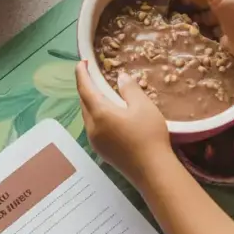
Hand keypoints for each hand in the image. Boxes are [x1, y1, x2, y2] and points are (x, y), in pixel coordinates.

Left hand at [76, 61, 172, 184]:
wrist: (152, 170)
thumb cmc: (149, 135)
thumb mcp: (143, 106)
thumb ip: (129, 89)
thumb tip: (120, 77)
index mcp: (100, 113)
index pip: (85, 89)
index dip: (81, 74)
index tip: (81, 63)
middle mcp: (92, 127)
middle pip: (84, 103)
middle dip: (86, 88)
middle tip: (92, 76)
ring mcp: (95, 142)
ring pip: (88, 117)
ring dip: (91, 103)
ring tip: (101, 93)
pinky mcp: (102, 152)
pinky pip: (94, 128)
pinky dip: (96, 116)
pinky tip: (108, 115)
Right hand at [165, 0, 233, 60]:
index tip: (168, 0)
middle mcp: (223, 13)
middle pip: (204, 15)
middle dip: (190, 17)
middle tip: (168, 24)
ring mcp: (227, 32)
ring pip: (208, 33)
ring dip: (197, 36)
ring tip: (174, 41)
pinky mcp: (230, 48)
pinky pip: (215, 51)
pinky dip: (205, 52)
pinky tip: (189, 55)